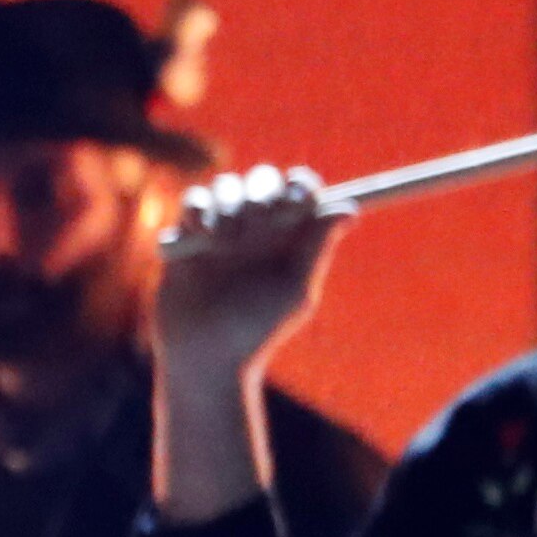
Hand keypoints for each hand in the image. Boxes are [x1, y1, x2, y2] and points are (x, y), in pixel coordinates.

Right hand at [153, 164, 346, 373]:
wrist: (204, 357)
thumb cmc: (256, 332)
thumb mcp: (293, 291)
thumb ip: (317, 248)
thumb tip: (350, 209)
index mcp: (288, 238)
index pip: (300, 191)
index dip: (300, 184)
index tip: (297, 198)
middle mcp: (257, 228)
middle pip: (263, 179)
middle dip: (261, 188)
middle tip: (258, 212)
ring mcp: (220, 230)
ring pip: (225, 185)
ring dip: (227, 202)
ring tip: (225, 241)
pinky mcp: (187, 235)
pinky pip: (192, 202)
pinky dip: (197, 211)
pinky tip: (200, 239)